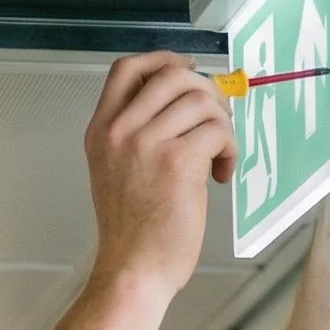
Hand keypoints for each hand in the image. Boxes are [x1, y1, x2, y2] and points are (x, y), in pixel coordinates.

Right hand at [82, 53, 237, 296]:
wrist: (132, 270)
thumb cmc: (131, 231)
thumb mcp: (116, 171)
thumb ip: (136, 135)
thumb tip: (185, 105)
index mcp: (101, 130)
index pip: (126, 69)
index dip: (163, 59)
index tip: (189, 67)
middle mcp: (119, 131)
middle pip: (173, 75)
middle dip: (206, 92)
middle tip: (217, 121)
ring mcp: (147, 144)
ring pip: (202, 101)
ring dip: (222, 125)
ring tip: (218, 156)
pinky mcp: (177, 161)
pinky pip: (217, 131)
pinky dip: (229, 149)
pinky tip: (220, 174)